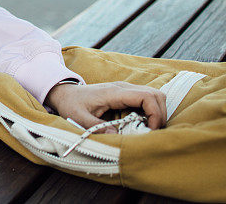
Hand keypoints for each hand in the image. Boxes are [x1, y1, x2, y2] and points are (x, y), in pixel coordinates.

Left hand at [45, 81, 166, 132]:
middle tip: (153, 132)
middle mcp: (123, 88)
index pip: (146, 96)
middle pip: (156, 94)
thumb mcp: (78, 118)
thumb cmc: (71, 105)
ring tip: (149, 129)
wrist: (64, 93)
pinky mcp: (125, 94)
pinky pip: (146, 99)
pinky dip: (151, 110)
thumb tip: (115, 137)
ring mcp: (125, 89)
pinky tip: (142, 124)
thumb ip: (95, 127)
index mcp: (114, 92)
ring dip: (157, 112)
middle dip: (160, 114)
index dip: (155, 113)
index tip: (150, 130)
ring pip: (153, 95)